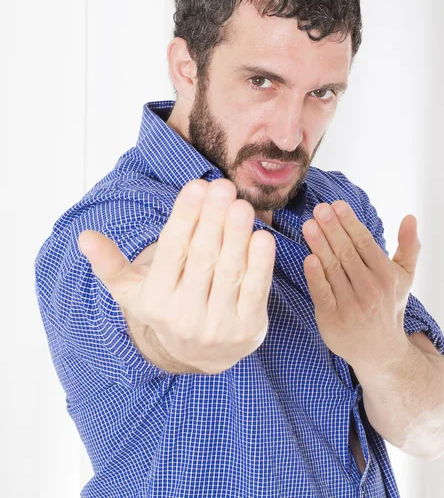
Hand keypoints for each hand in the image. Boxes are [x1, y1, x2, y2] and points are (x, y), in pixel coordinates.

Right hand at [78, 178, 275, 374]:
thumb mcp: (134, 291)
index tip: (196, 185)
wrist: (203, 354)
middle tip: (223, 187)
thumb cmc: (168, 308)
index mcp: (156, 301)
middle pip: (202, 258)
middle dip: (213, 219)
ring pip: (230, 272)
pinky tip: (263, 236)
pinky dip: (261, 264)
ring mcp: (218, 326)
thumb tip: (84, 236)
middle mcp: (185, 316)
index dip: (185, 217)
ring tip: (242, 205)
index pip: (172, 251)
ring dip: (237, 235)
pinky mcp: (247, 330)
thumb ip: (110, 264)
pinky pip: (255, 291)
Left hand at [301, 200, 419, 368]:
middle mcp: (371, 290)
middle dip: (332, 229)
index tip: (337, 205)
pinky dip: (315, 276)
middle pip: (347, 253)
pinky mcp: (332, 319)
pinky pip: (322, 293)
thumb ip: (408, 247)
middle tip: (319, 209)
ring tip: (308, 225)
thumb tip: (410, 217)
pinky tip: (308, 258)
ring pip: (333, 269)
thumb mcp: (404, 278)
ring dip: (320, 246)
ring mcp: (351, 305)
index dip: (350, 223)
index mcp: (386, 276)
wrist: (380, 351)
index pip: (365, 243)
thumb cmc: (388, 307)